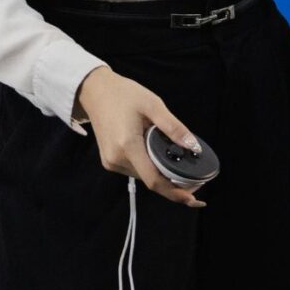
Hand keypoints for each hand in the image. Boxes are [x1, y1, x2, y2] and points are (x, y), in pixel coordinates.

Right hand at [74, 66, 206, 207]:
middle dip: (172, 180)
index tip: (194, 199)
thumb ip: (173, 127)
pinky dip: (148, 166)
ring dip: (160, 172)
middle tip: (192, 175)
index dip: (175, 192)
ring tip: (174, 159)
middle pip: (151, 179)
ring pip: (143, 176)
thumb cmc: (123, 94)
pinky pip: (134, 170)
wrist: (94, 90)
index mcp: (128, 146)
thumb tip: (194, 147)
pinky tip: (156, 155)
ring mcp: (110, 162)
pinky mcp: (108, 161)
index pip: (154, 180)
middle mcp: (117, 159)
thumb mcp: (152, 104)